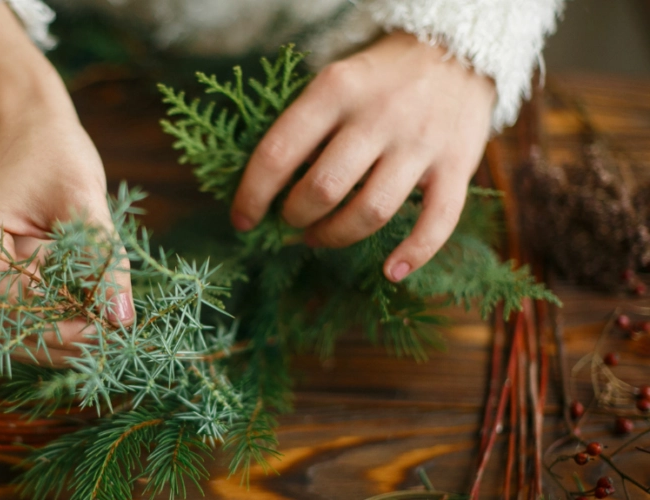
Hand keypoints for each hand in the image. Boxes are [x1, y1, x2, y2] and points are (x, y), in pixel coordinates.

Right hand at [0, 5, 133, 366]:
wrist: (25, 119)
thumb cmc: (51, 149)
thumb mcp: (83, 200)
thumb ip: (102, 260)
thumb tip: (121, 320)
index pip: (12, 310)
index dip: (62, 329)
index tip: (109, 330)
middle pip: (12, 326)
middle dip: (65, 335)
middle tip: (117, 333)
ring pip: (19, 323)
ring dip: (63, 326)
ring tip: (109, 318)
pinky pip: (23, 306)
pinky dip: (57, 309)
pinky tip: (91, 304)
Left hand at [230, 32, 495, 281]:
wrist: (456, 50)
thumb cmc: (377, 78)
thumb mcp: (334, 81)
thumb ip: (304, 126)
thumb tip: (264, 190)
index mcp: (335, 89)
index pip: (279, 152)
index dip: (252, 195)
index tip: (242, 220)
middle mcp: (378, 115)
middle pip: (323, 188)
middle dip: (294, 216)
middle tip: (290, 219)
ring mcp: (420, 143)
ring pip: (371, 211)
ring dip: (335, 236)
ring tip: (319, 236)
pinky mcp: (457, 165)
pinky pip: (437, 221)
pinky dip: (413, 254)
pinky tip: (390, 272)